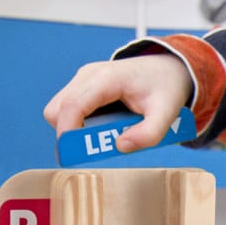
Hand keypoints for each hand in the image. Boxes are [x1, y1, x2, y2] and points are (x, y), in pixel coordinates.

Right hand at [43, 54, 193, 152]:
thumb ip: (149, 134)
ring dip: (74, 129)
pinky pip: (68, 109)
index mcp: (107, 79)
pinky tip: (104, 125)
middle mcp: (88, 75)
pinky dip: (79, 123)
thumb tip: (121, 147)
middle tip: (95, 148)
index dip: (67, 133)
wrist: (167, 68)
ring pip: (59, 110)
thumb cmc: (165, 88)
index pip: (73, 106)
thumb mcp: (166, 113)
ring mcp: (83, 79)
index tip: (73, 156)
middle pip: (58, 110)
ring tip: (106, 134)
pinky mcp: (83, 85)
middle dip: (69, 134)